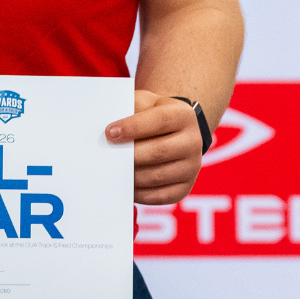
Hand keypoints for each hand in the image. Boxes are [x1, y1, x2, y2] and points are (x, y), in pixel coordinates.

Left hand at [107, 90, 202, 204]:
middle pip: (159, 152)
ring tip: (110, 171)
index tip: (109, 133)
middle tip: (106, 157)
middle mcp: (193, 142)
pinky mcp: (184, 188)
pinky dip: (138, 193)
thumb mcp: (143, 103)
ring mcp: (191, 167)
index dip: (133, 127)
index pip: (160, 121)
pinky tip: (123, 184)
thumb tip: (107, 131)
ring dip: (130, 175)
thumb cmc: (149, 115)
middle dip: (129, 155)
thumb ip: (127, 109)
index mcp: (182, 116)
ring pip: (157, 176)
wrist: (172, 132)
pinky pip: (159, 196)